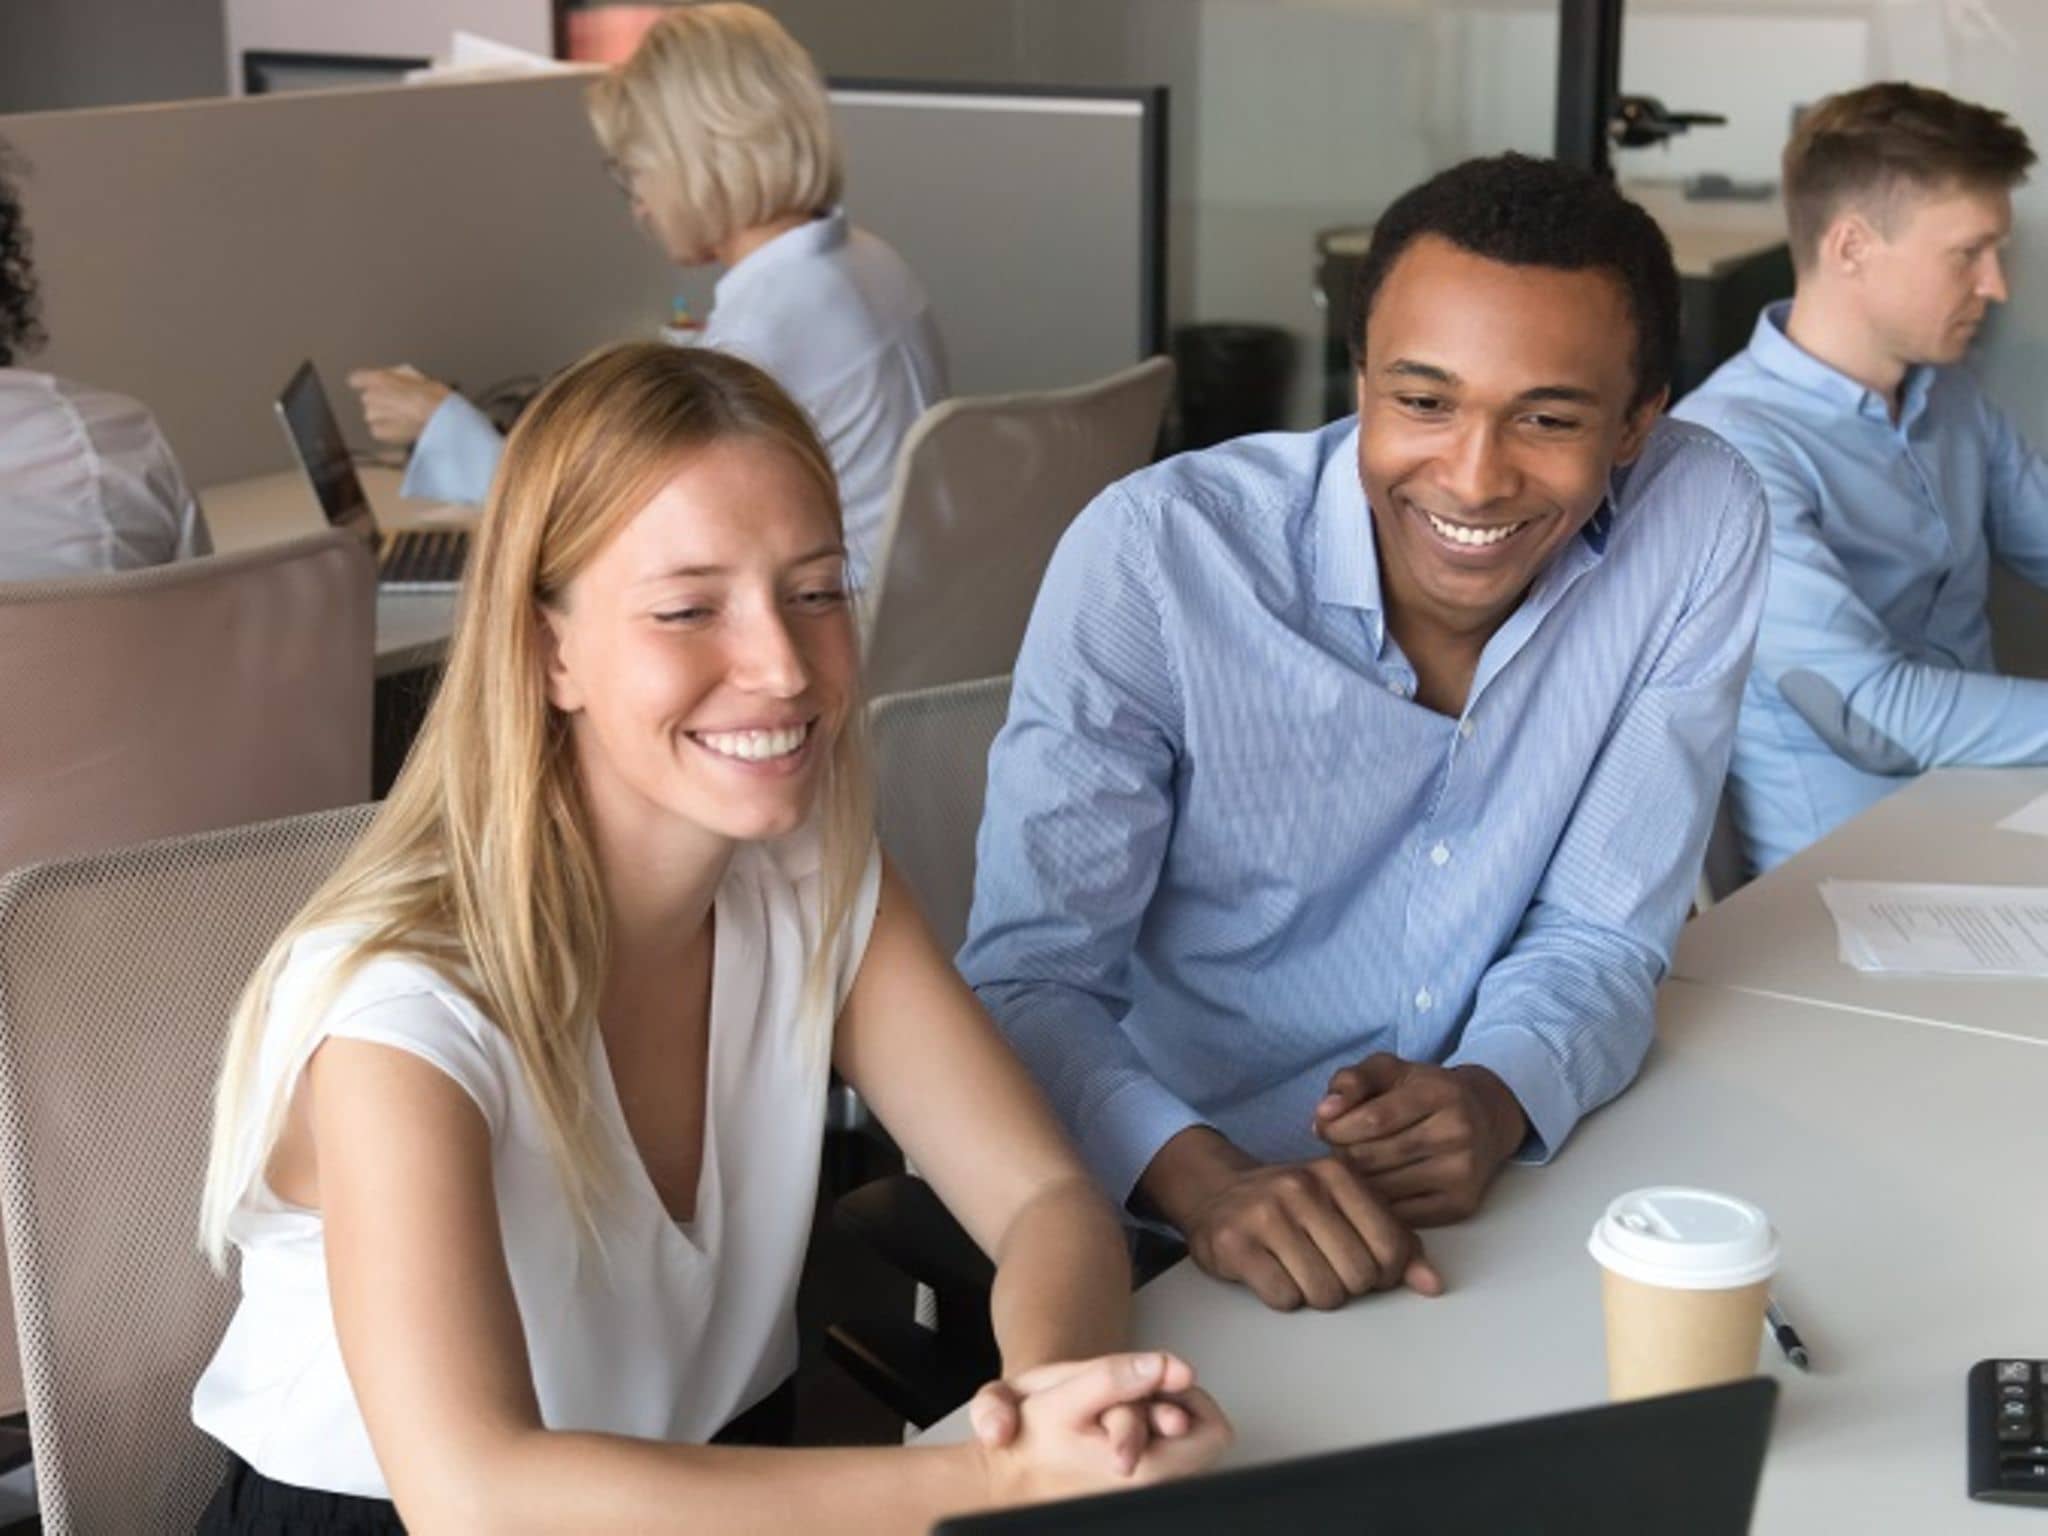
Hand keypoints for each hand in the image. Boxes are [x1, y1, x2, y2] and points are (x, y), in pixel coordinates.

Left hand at [347, 365, 453, 445]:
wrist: (440, 421)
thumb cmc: (434, 398)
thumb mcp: (418, 377)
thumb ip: (397, 377)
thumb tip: (393, 380)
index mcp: (378, 379)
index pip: (357, 379)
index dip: (366, 383)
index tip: (374, 386)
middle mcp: (370, 396)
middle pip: (368, 397)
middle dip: (381, 400)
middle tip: (402, 404)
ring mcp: (372, 416)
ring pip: (373, 414)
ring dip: (385, 416)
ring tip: (405, 418)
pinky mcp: (378, 432)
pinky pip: (378, 429)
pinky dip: (388, 429)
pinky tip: (403, 428)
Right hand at [975, 1353, 1230, 1506]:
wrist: (1002, 1478)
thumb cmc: (1031, 1439)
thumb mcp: (1065, 1394)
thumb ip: (1116, 1376)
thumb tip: (1168, 1366)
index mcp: (1148, 1472)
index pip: (1214, 1431)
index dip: (1188, 1393)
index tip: (1156, 1379)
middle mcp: (1154, 1489)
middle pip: (1202, 1439)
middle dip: (1174, 1403)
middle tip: (1141, 1391)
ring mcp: (1144, 1491)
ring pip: (1182, 1446)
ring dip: (1158, 1418)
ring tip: (1120, 1407)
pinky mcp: (1133, 1488)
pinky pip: (1162, 1455)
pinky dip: (1147, 1433)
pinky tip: (1113, 1423)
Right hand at [1139, 1130, 1441, 1311]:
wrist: (1216, 1191)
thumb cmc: (1292, 1205)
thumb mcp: (1345, 1207)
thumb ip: (1394, 1241)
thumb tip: (1432, 1285)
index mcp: (1337, 1174)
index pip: (1391, 1248)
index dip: (1386, 1273)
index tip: (1368, 1268)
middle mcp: (1301, 1188)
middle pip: (1359, 1276)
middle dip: (1349, 1286)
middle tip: (1328, 1269)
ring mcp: (1264, 1214)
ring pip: (1323, 1293)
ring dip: (1316, 1295)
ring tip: (1300, 1271)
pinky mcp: (1235, 1244)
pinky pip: (1283, 1298)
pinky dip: (1284, 1297)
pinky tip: (1273, 1274)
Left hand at [1312, 1054, 1526, 1226]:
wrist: (1486, 1119)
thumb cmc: (1424, 1092)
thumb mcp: (1388, 1070)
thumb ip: (1351, 1081)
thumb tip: (1324, 1113)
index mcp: (1438, 1093)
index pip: (1372, 1119)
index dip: (1336, 1127)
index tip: (1325, 1127)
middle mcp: (1456, 1132)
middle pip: (1373, 1156)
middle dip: (1342, 1154)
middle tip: (1338, 1149)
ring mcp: (1461, 1172)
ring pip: (1383, 1189)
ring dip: (1355, 1182)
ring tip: (1353, 1167)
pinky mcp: (1461, 1204)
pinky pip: (1401, 1215)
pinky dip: (1376, 1207)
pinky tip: (1371, 1190)